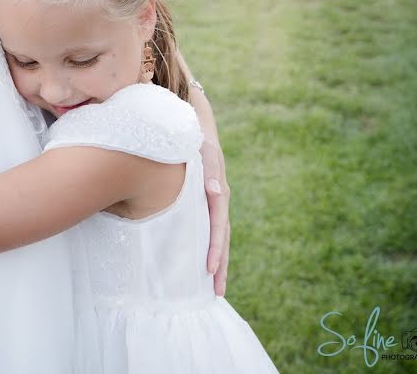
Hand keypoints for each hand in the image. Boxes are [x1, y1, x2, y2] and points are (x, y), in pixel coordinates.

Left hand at [201, 135, 229, 296]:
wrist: (193, 125)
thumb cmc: (194, 138)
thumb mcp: (203, 150)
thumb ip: (210, 169)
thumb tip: (217, 192)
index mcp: (218, 191)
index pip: (218, 226)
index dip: (215, 248)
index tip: (210, 270)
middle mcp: (219, 200)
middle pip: (222, 238)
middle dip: (221, 265)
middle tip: (217, 292)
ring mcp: (213, 203)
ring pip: (218, 237)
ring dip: (217, 261)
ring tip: (214, 288)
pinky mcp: (204, 202)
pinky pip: (208, 228)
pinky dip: (208, 247)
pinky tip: (202, 263)